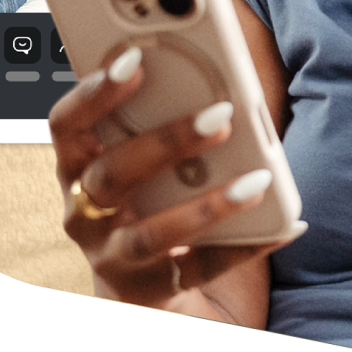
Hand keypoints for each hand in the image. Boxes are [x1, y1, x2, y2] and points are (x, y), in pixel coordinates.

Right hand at [50, 46, 298, 308]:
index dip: (94, 93)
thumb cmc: (144, 199)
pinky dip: (244, 246)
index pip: (67, 126)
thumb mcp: (140, 158)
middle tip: (221, 116)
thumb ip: (157, 119)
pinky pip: (199, 269)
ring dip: (207, 205)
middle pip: (111, 175)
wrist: (141, 285)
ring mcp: (112, 257)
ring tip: (257, 180)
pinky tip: (284, 225)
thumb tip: (215, 76)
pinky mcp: (149, 291)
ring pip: (151, 233)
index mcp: (78, 168)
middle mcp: (84, 214)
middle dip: (167, 142)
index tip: (135, 59)